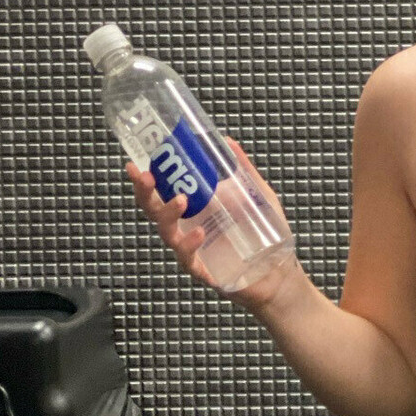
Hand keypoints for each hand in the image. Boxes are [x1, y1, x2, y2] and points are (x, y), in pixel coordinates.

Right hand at [126, 137, 299, 315]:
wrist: (280, 273)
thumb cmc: (266, 236)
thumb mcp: (258, 195)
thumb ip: (242, 170)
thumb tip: (228, 141)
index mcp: (194, 210)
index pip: (162, 193)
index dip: (146, 180)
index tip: (135, 165)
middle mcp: (187, 229)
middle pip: (155, 211)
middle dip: (146, 193)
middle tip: (147, 177)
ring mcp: (192, 251)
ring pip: (167, 233)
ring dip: (169, 215)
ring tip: (181, 200)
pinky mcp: (203, 271)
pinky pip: (188, 259)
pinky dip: (190, 245)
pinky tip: (199, 233)